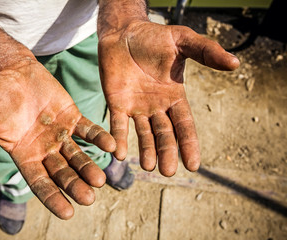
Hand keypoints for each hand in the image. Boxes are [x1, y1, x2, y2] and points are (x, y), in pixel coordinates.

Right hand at [0, 59, 115, 218]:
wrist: (11, 71)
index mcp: (25, 156)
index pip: (41, 183)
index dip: (53, 198)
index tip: (68, 213)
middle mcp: (45, 150)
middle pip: (63, 173)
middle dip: (75, 185)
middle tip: (89, 197)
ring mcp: (61, 135)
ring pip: (78, 155)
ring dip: (89, 166)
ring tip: (100, 178)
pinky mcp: (73, 118)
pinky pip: (89, 130)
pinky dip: (99, 138)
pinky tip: (111, 146)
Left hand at [98, 21, 238, 175]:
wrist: (124, 32)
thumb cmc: (154, 37)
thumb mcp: (183, 41)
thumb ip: (206, 51)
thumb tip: (235, 63)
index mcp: (174, 97)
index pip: (185, 125)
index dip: (189, 144)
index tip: (193, 165)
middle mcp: (156, 107)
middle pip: (164, 135)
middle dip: (167, 152)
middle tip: (167, 171)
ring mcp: (136, 107)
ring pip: (143, 134)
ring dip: (146, 150)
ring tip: (148, 166)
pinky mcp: (116, 103)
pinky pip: (118, 124)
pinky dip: (119, 138)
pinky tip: (119, 154)